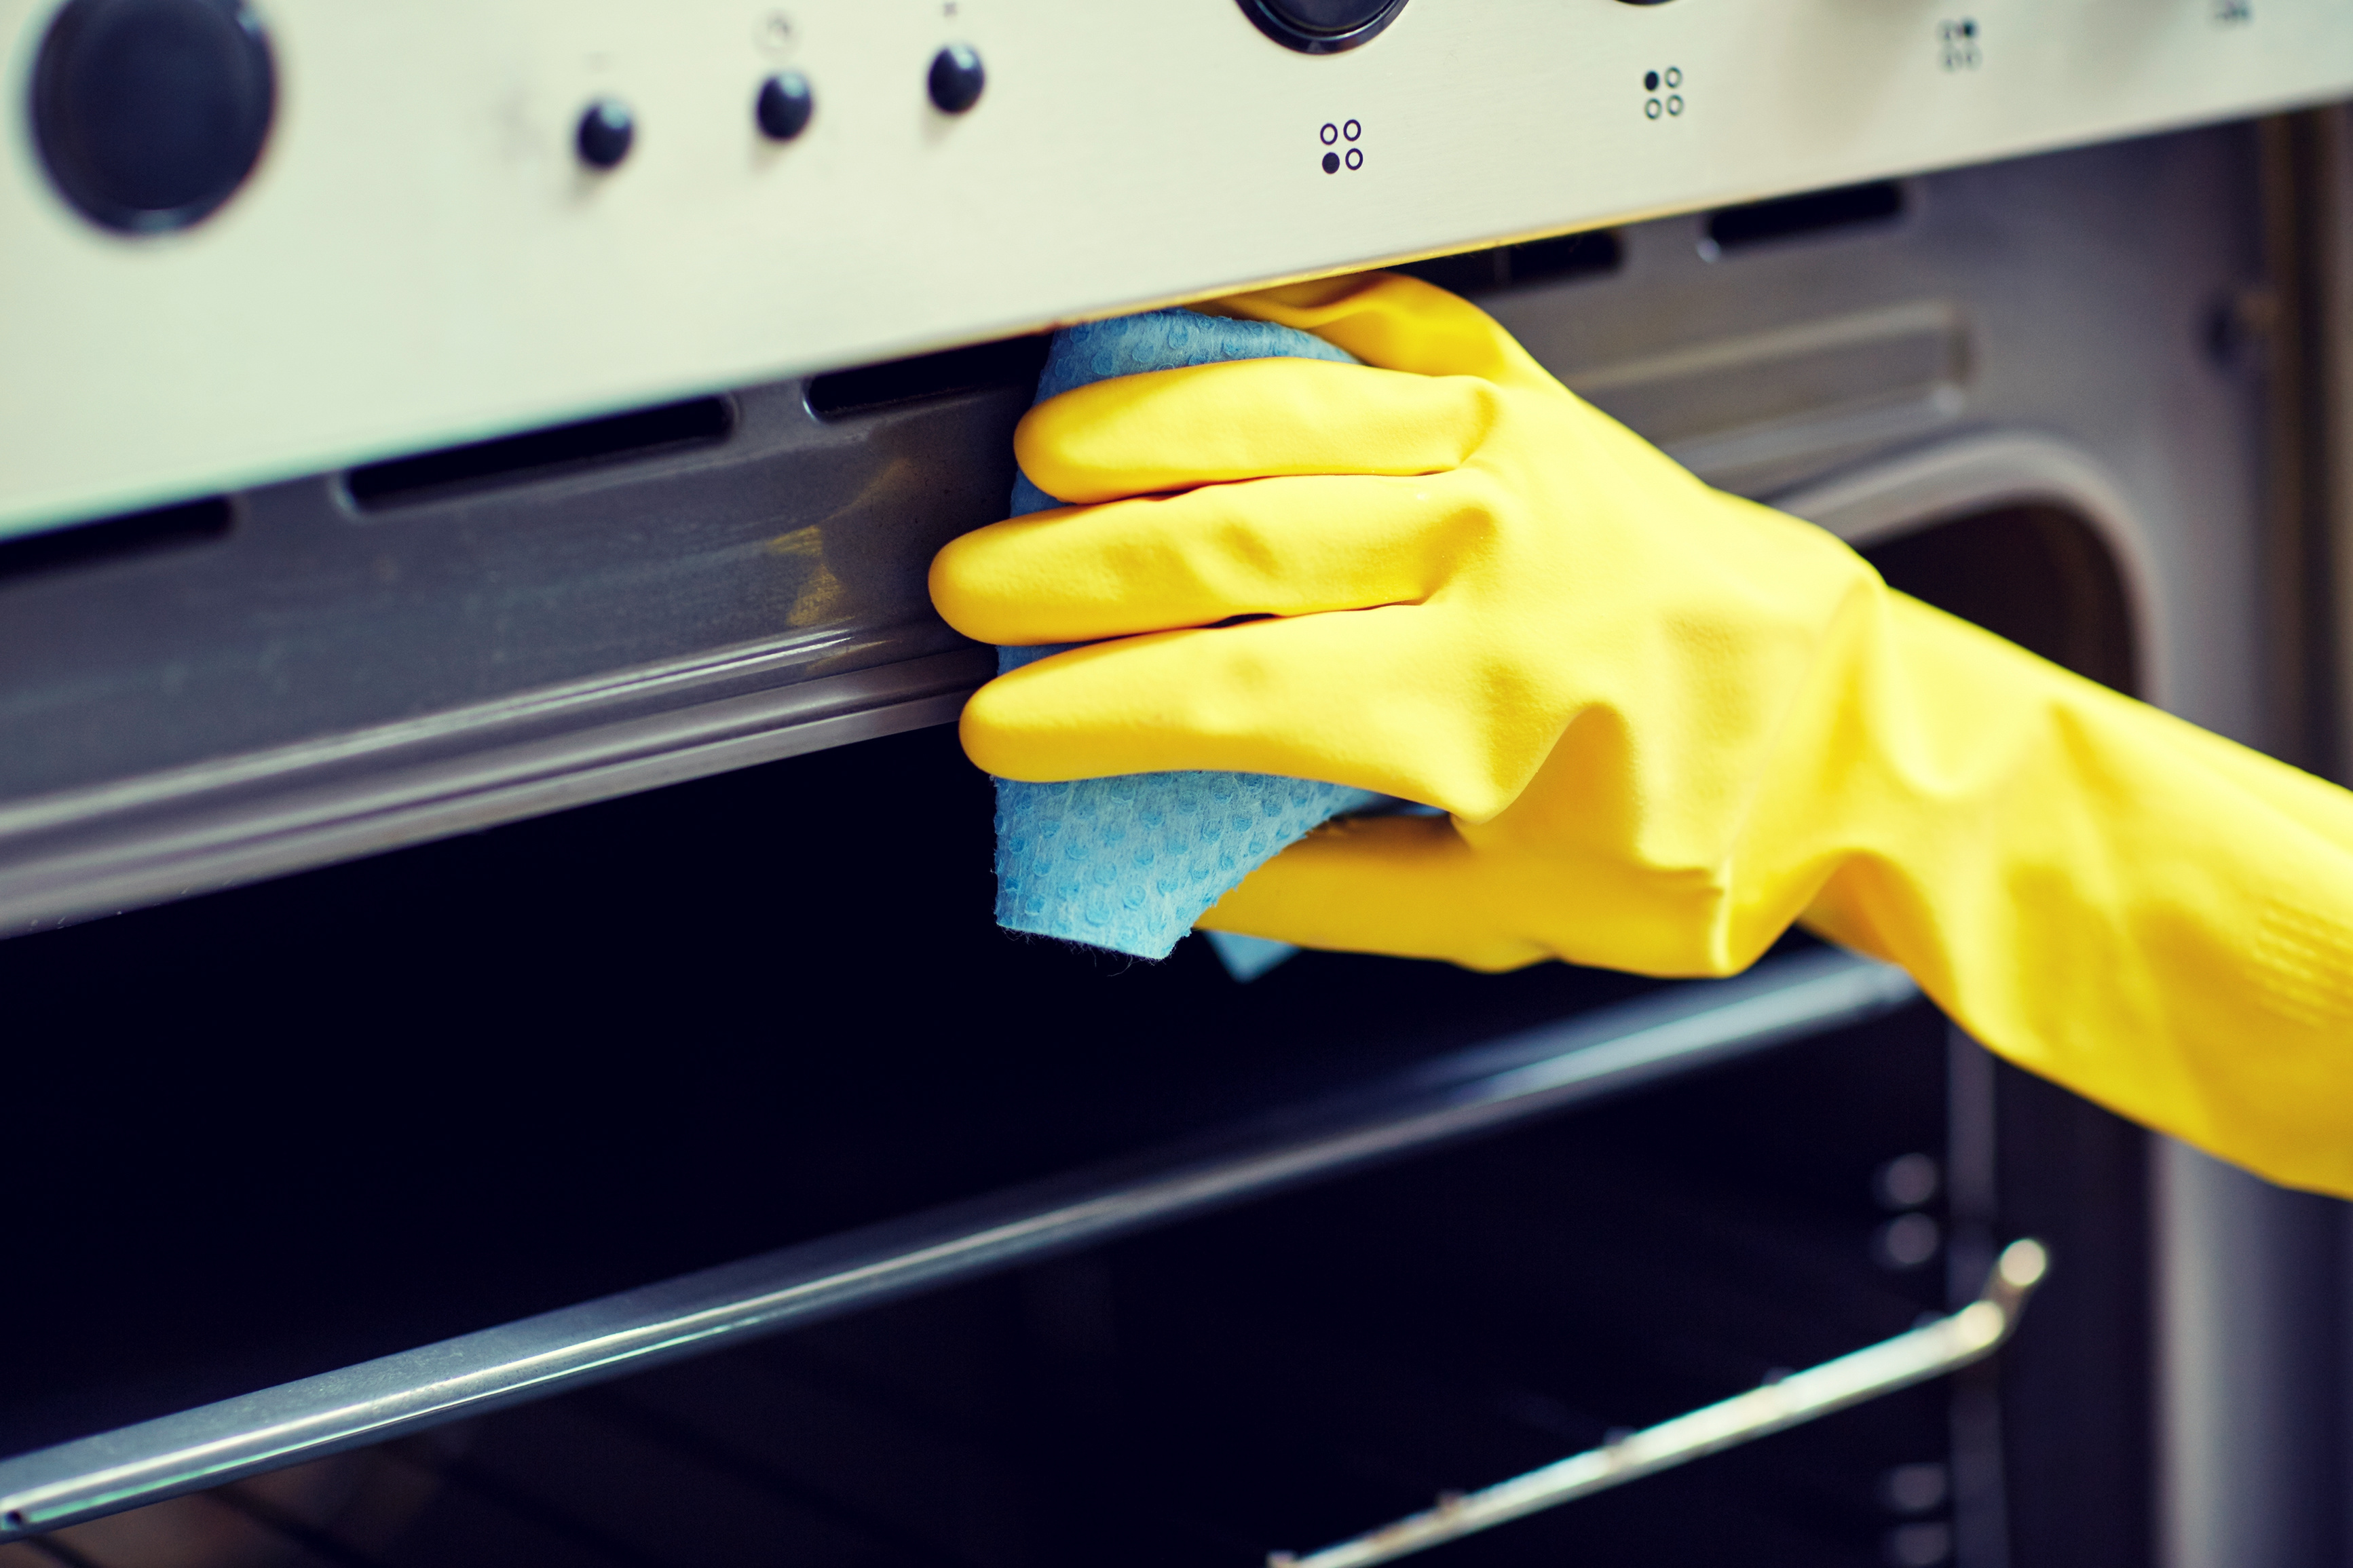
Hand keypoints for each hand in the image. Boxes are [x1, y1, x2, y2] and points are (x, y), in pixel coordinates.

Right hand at [931, 272, 1886, 975]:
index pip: (1230, 695)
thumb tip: (1177, 863)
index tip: (1002, 726)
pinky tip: (1183, 346)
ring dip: (1135, 427)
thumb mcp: (1501, 916)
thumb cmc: (1694, 829)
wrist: (1843, 725)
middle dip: (1068, 566)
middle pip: (1227, 542)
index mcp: (1486, 703)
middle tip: (976, 590)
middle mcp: (1495, 556)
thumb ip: (1321, 892)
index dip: (1087, 712)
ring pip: (1279, 411)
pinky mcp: (1527, 395)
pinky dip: (1262, 327)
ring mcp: (1512, 454)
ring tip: (1039, 459)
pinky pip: (1368, 327)